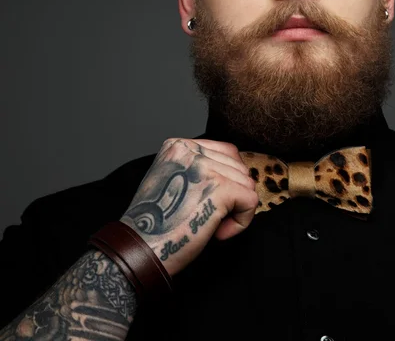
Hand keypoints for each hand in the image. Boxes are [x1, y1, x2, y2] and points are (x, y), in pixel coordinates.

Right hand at [120, 138, 258, 275]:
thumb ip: (198, 169)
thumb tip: (237, 171)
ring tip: (210, 226)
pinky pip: (251, 200)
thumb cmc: (157, 225)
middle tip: (208, 218)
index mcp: (177, 146)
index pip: (226, 152)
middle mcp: (190, 151)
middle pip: (239, 167)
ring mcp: (204, 168)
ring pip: (247, 184)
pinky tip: (218, 233)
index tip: (208, 204)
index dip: (227, 181)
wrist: (140, 251)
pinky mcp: (219, 188)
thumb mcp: (173, 182)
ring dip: (236, 210)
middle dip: (233, 196)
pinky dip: (241, 221)